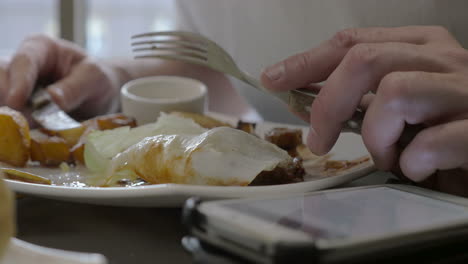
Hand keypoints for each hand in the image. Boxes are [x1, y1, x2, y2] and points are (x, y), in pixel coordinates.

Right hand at [0, 34, 121, 118]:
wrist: (100, 95)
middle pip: (2, 79)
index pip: (23, 62)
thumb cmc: (97, 79)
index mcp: (40, 48)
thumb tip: (52, 100)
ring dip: (10, 116)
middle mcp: (21, 65)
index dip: (18, 82)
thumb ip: (74, 88)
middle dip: (8, 101)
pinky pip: (8, 115)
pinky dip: (14, 126)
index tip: (16, 102)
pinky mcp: (16, 107)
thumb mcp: (94, 79)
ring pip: (1, 99)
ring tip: (25, 130)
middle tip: (21, 122)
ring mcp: (15, 86)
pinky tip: (24, 135)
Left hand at [261, 26, 467, 192]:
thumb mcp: (397, 108)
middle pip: (365, 60)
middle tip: (318, 140)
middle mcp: (444, 59)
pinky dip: (411, 162)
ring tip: (388, 157)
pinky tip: (417, 169)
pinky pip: (431, 141)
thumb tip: (300, 99)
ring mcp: (465, 90)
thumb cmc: (443, 129)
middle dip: (328, 104)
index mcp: (421, 46)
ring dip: (376, 136)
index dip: (306, 61)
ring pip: (395, 93)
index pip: (353, 42)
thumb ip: (357, 98)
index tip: (273, 79)